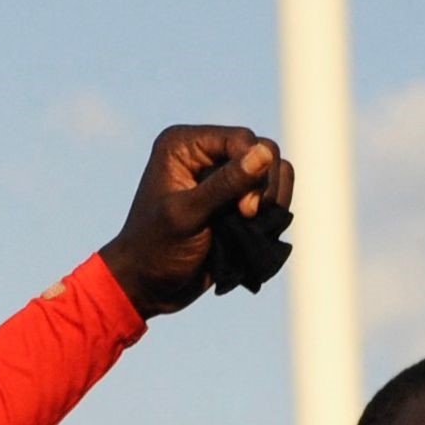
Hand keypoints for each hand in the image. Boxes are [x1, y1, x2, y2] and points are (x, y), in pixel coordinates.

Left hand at [98, 125, 295, 317]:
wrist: (149, 285)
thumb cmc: (156, 249)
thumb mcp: (187, 215)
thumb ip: (225, 184)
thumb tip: (265, 152)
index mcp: (183, 145)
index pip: (242, 139)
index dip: (254, 171)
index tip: (245, 210)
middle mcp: (205, 152)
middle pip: (264, 152)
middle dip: (264, 187)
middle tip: (247, 217)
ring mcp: (222, 174)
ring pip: (275, 171)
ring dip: (272, 200)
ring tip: (251, 226)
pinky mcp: (236, 198)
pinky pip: (274, 192)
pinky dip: (273, 211)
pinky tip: (257, 231)